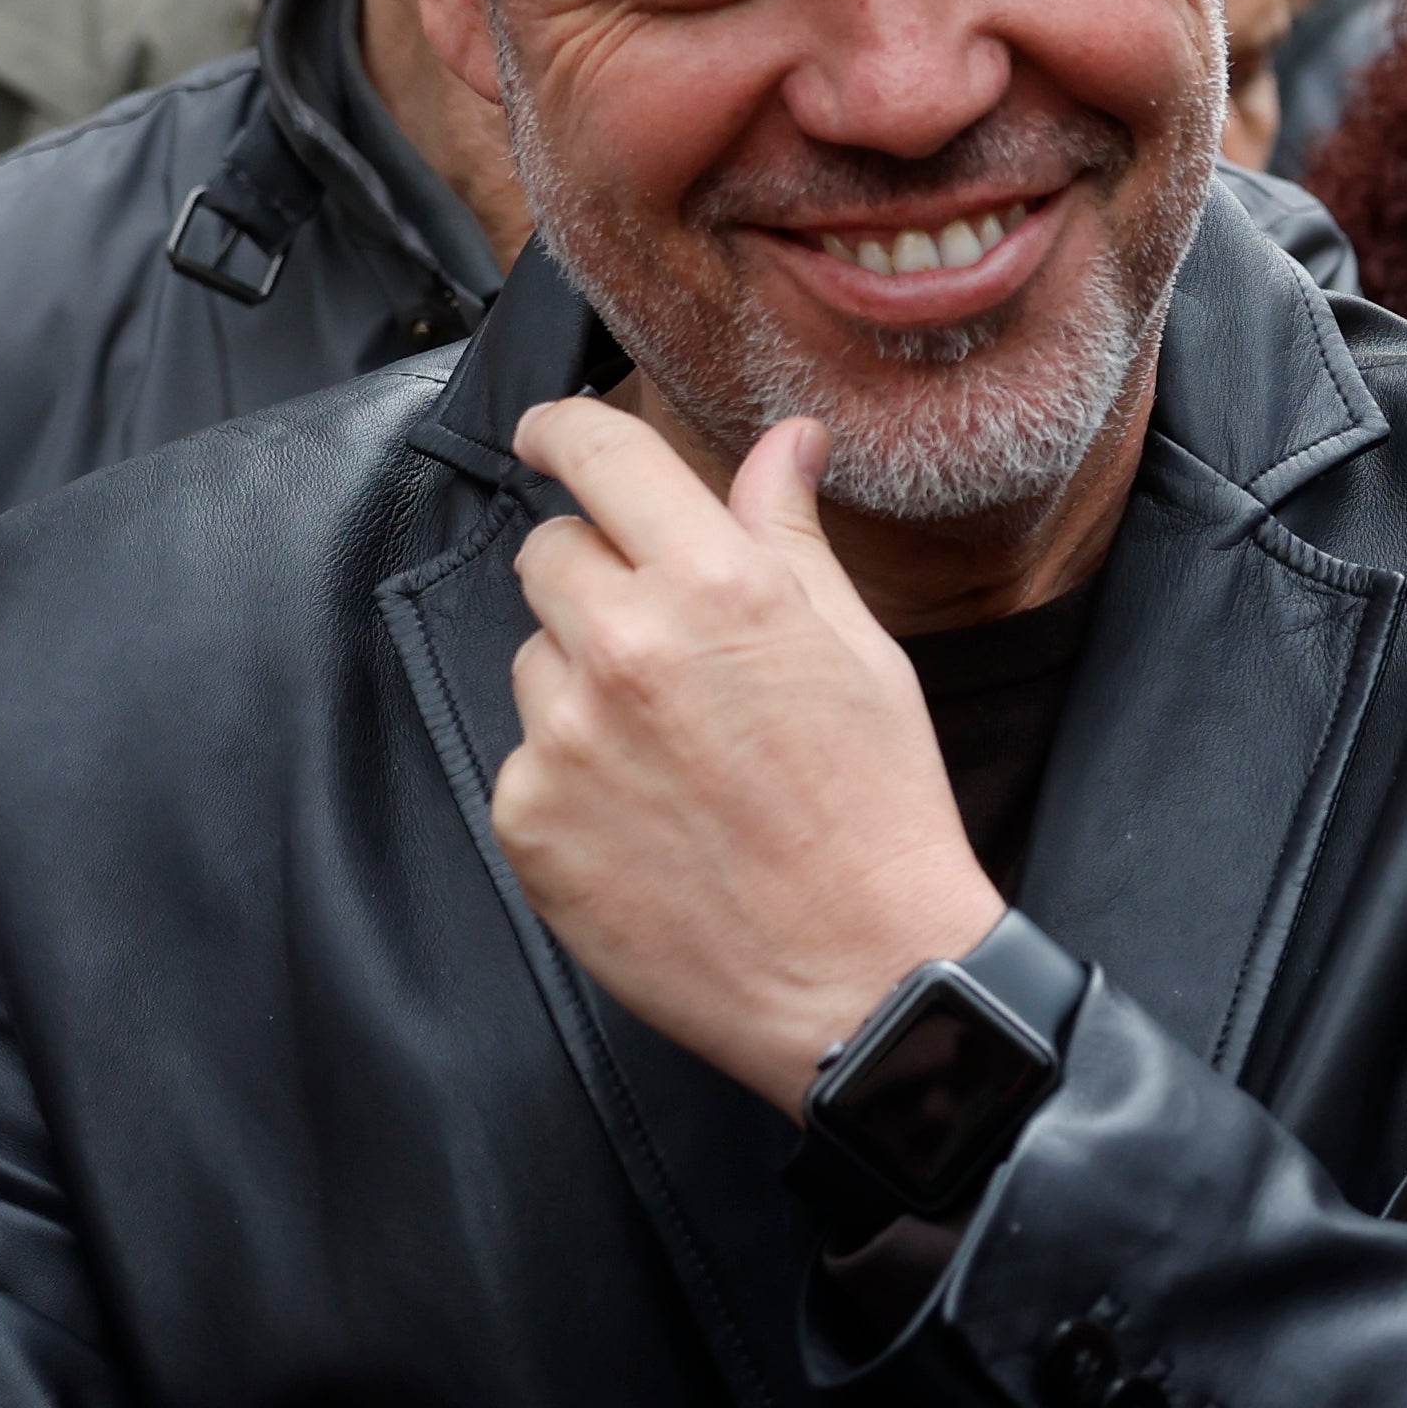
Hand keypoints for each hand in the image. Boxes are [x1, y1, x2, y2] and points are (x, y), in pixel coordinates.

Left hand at [491, 402, 1003, 1103]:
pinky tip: (649, 819)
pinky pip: (527, 757)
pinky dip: (573, 777)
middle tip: (665, 646)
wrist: (864, 976)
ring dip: (582, 682)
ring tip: (672, 755)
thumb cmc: (879, 814)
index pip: (599, 455)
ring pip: (533, 656)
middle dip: (595, 576)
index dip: (561, 431)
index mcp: (718, 587)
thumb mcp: (859, 654)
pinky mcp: (529, 818)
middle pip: (548, 551)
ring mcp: (564, 736)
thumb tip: (786, 442)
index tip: (548, 436)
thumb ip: (792, 537)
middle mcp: (625, 646)